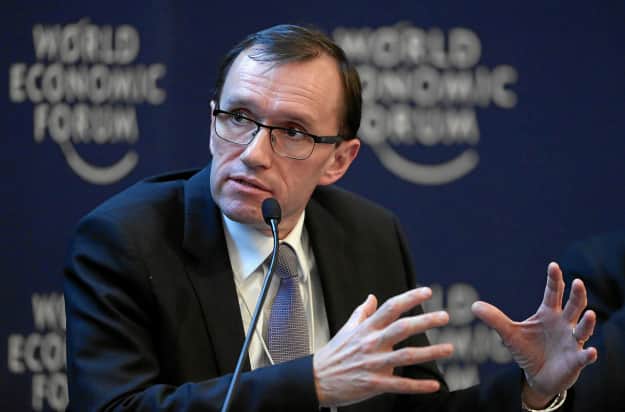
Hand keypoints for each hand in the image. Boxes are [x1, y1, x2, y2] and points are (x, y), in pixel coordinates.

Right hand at [313, 287, 452, 406]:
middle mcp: (371, 343)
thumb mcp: (346, 329)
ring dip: (430, 353)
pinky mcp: (374, 384)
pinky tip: (434, 385)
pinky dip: (418, 386)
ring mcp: (373, 364)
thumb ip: (362, 313)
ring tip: (449, 349)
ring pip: (406, 356)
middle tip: (445, 317)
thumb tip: (372, 297)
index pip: (390, 308)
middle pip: (401, 328)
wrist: (316, 379)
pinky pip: (400, 385)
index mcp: (366, 329)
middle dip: (425, 321)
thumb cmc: (333, 354)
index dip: (409, 298)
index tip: (427, 292)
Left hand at [472, 262, 597, 407]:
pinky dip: (588, 354)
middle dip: (577, 294)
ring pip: (583, 328)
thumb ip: (495, 319)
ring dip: (587, 322)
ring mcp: (572, 341)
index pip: (553, 293)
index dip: (554, 280)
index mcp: (549, 313)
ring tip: (590, 314)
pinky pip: (584, 356)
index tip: (553, 265)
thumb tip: (473, 305)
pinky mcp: (576, 360)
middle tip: (578, 282)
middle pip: (574, 305)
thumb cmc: (527, 350)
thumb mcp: (509, 334)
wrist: (537, 376)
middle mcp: (564, 324)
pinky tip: (590, 352)